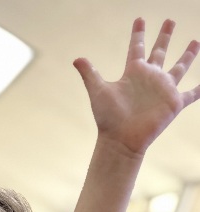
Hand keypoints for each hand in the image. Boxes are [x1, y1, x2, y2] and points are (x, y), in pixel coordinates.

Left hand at [75, 18, 199, 155]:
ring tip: (196, 42)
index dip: (138, 34)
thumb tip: (76, 58)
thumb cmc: (108, 119)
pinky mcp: (173, 103)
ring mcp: (163, 90)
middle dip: (165, 36)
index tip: (140, 19)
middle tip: (170, 20)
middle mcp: (150, 78)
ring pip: (179, 67)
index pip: (137, 47)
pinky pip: (190, 94)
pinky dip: (199, 89)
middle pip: (160, 51)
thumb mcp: (98, 92)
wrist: (121, 141)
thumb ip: (90, 73)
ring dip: (188, 55)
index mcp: (134, 72)